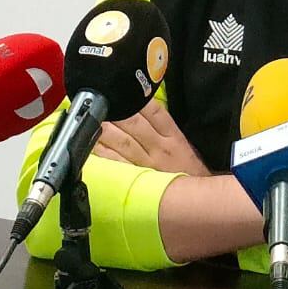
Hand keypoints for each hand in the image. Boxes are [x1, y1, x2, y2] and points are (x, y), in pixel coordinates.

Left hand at [93, 100, 210, 176]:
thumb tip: (142, 106)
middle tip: (98, 101)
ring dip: (104, 128)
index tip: (120, 89)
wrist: (197, 198)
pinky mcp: (137, 178)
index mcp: (173, 135)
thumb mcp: (184, 143)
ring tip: (89, 118)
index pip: (153, 110)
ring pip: (122, 141)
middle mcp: (159, 146)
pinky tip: (91, 143)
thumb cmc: (190, 170)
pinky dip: (103, 152)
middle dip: (114, 110)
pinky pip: (116, 162)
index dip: (135, 98)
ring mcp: (147, 163)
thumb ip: (164, 126)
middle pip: (133, 122)